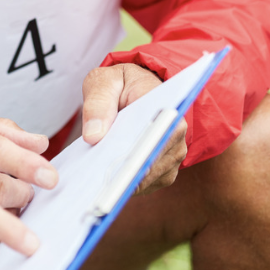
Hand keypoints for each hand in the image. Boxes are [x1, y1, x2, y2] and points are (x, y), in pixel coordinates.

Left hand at [82, 63, 185, 193]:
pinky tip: (102, 187)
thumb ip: (98, 102)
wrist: (135, 89)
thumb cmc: (121, 83)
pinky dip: (124, 187)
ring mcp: (172, 156)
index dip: (137, 154)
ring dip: (123, 184)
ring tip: (95, 188)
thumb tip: (93, 136)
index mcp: (166, 108)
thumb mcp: (104, 81)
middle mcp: (176, 135)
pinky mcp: (162, 171)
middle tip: (96, 187)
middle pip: (151, 164)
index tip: (116, 171)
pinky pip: (143, 185)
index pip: (156, 136)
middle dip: (124, 175)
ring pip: (147, 179)